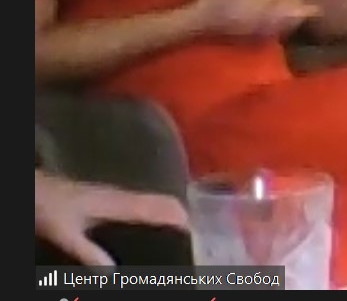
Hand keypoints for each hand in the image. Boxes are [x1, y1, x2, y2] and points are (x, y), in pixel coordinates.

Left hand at [34, 171, 186, 266]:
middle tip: (190, 239)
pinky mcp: (107, 199)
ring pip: (151, 203)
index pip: (159, 207)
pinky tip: (146, 230)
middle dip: (179, 217)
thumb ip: (88, 252)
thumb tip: (114, 273)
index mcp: (118, 202)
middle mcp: (121, 196)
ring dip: (166, 215)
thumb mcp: (65, 233)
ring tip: (175, 235)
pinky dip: (152, 215)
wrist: (33, 189)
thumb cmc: (49, 207)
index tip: (196, 233)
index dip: (180, 218)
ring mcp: (114, 196)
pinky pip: (140, 206)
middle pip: (160, 203)